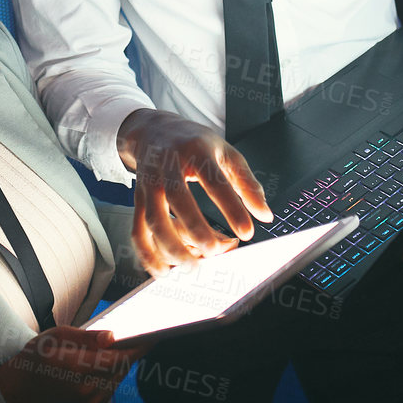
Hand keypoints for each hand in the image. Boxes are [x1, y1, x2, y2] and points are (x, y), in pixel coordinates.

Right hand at [0, 327, 150, 402]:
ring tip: (119, 343)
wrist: (26, 386)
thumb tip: (113, 337)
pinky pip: (115, 381)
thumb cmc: (38, 356)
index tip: (153, 334)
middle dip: (132, 349)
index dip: (138, 346)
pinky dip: (115, 368)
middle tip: (139, 331)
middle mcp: (87, 388)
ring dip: (123, 358)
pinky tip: (107, 358)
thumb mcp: (57, 336)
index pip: (117, 358)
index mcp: (75, 369)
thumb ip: (87, 336)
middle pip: (123, 365)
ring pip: (121, 373)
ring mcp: (92, 399)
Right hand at [117, 109, 273, 277]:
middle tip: (215, 252)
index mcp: (196, 151)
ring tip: (192, 266)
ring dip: (171, 247)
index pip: (214, 180)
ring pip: (153, 218)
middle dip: (196, 228)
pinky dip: (147, 254)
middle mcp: (168, 166)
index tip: (247, 232)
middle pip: (178, 198)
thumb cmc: (195, 144)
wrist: (153, 131)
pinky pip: (138, 230)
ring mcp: (149, 183)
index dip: (231, 207)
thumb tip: (265, 216)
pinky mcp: (138, 200)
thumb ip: (247, 183)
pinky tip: (164, 271)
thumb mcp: (226, 153)